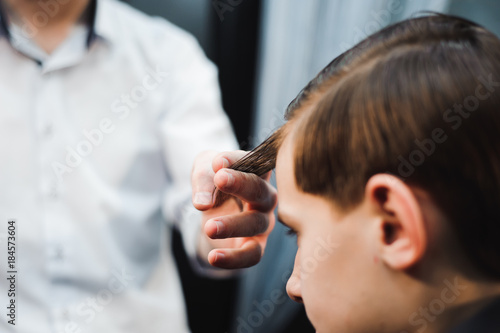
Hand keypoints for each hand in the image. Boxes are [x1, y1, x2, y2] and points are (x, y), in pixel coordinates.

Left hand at [192, 150, 276, 268]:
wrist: (212, 205)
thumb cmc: (213, 179)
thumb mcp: (204, 169)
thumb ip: (204, 178)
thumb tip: (203, 202)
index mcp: (256, 172)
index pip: (252, 163)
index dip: (237, 161)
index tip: (218, 162)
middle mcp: (265, 196)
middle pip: (261, 190)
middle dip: (241, 185)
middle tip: (219, 180)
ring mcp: (263, 222)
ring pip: (256, 224)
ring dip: (233, 225)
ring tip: (209, 227)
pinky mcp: (256, 245)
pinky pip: (252, 255)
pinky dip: (235, 258)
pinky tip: (214, 257)